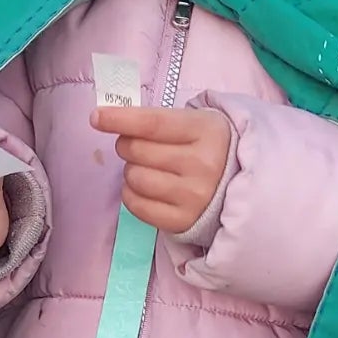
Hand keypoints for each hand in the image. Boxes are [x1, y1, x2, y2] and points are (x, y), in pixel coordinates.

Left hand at [92, 106, 232, 234]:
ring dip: (131, 171)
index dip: (120, 119)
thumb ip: (158, 120)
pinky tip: (144, 188)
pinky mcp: (183, 221)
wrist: (242, 185)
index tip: (96, 117)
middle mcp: (202, 164)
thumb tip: (107, 118)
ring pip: (134, 178)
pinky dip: (131, 194)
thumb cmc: (211, 147)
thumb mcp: (197, 122)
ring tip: (147, 168)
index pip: (152, 124)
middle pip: (137, 150)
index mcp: (206, 132)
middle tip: (137, 147)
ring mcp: (193, 196)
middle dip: (127, 145)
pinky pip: (137, 206)